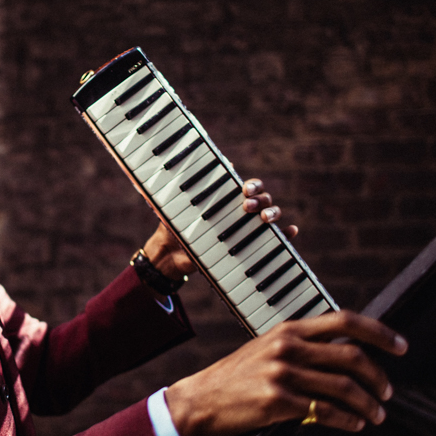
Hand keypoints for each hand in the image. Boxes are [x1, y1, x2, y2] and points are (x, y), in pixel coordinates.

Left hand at [142, 178, 296, 280]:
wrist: (172, 255)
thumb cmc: (172, 227)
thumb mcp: (167, 210)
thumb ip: (161, 196)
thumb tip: (143, 180)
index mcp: (222, 198)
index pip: (244, 186)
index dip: (250, 185)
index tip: (244, 189)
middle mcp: (237, 210)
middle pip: (261, 198)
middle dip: (260, 198)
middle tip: (247, 205)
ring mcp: (245, 227)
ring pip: (270, 214)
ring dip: (273, 212)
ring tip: (265, 219)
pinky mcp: (250, 245)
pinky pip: (274, 239)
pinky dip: (286, 235)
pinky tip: (291, 232)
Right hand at [164, 311, 408, 435]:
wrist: (201, 398)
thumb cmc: (238, 376)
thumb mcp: (268, 348)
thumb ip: (302, 345)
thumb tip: (348, 352)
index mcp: (288, 329)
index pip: (344, 321)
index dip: (379, 332)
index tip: (400, 346)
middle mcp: (287, 347)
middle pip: (352, 357)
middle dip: (379, 377)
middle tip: (386, 392)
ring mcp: (282, 374)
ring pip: (344, 387)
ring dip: (369, 405)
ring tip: (375, 415)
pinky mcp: (278, 402)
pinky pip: (326, 412)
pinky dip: (348, 421)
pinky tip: (354, 425)